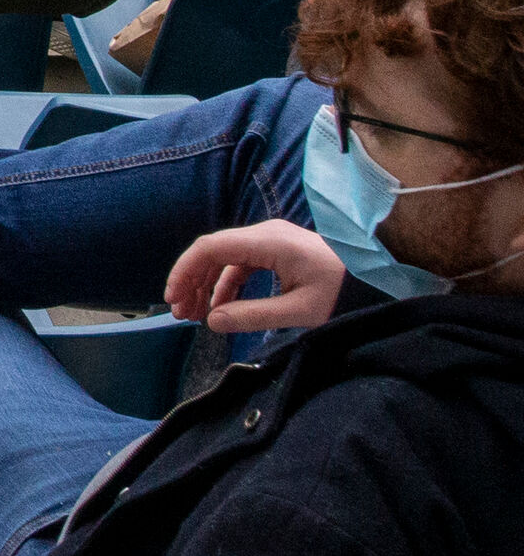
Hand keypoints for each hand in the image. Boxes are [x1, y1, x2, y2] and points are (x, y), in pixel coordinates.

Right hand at [166, 219, 343, 331]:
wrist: (382, 283)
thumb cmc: (344, 294)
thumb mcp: (300, 311)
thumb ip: (253, 316)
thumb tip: (212, 321)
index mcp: (269, 241)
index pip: (211, 248)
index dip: (185, 271)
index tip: (173, 299)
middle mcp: (265, 233)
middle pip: (213, 251)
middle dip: (192, 281)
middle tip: (181, 313)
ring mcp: (272, 240)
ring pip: (225, 258)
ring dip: (207, 284)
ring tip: (197, 314)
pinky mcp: (278, 250)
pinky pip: (242, 263)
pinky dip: (227, 284)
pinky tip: (223, 307)